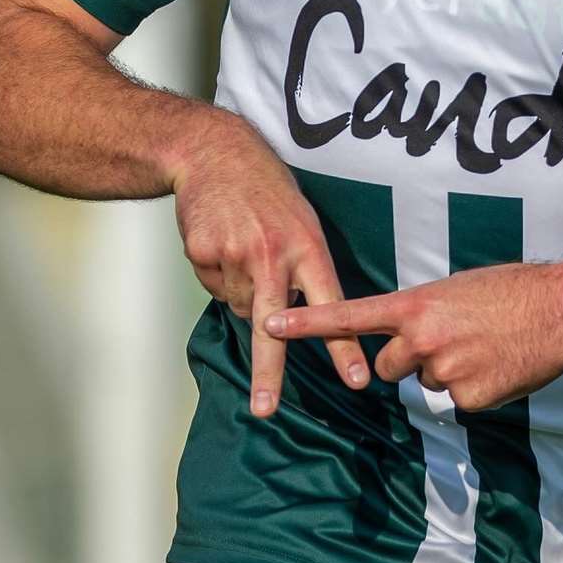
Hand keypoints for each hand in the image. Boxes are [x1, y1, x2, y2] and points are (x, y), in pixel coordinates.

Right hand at [171, 115, 368, 417]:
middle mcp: (274, 253)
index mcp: (307, 245)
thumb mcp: (301, 219)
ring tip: (243, 247)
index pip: (331, 304)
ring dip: (242, 290)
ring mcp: (237, 254)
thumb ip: (302, 267)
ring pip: (240, 305)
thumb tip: (289, 318)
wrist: (216, 153)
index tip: (357, 380)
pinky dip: (217, 274)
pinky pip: (213, 287)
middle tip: (267, 409)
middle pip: (274, 325)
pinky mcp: (204, 253)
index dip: (343, 344)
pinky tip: (220, 243)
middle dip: (271, 370)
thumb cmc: (265, 189)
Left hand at [265, 260, 562, 410]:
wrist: (560, 312)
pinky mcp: (468, 399)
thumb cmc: (513, 289)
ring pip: (425, 381)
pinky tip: (498, 365)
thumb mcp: (456, 288)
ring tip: (482, 346)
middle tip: (448, 338)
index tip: (269, 324)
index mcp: (416, 304)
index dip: (306, 323)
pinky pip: (456, 399)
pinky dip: (473, 386)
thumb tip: (410, 335)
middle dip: (406, 358)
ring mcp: (443, 372)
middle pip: (387, 364)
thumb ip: (424, 312)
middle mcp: (421, 339)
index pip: (349, 315)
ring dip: (443, 370)